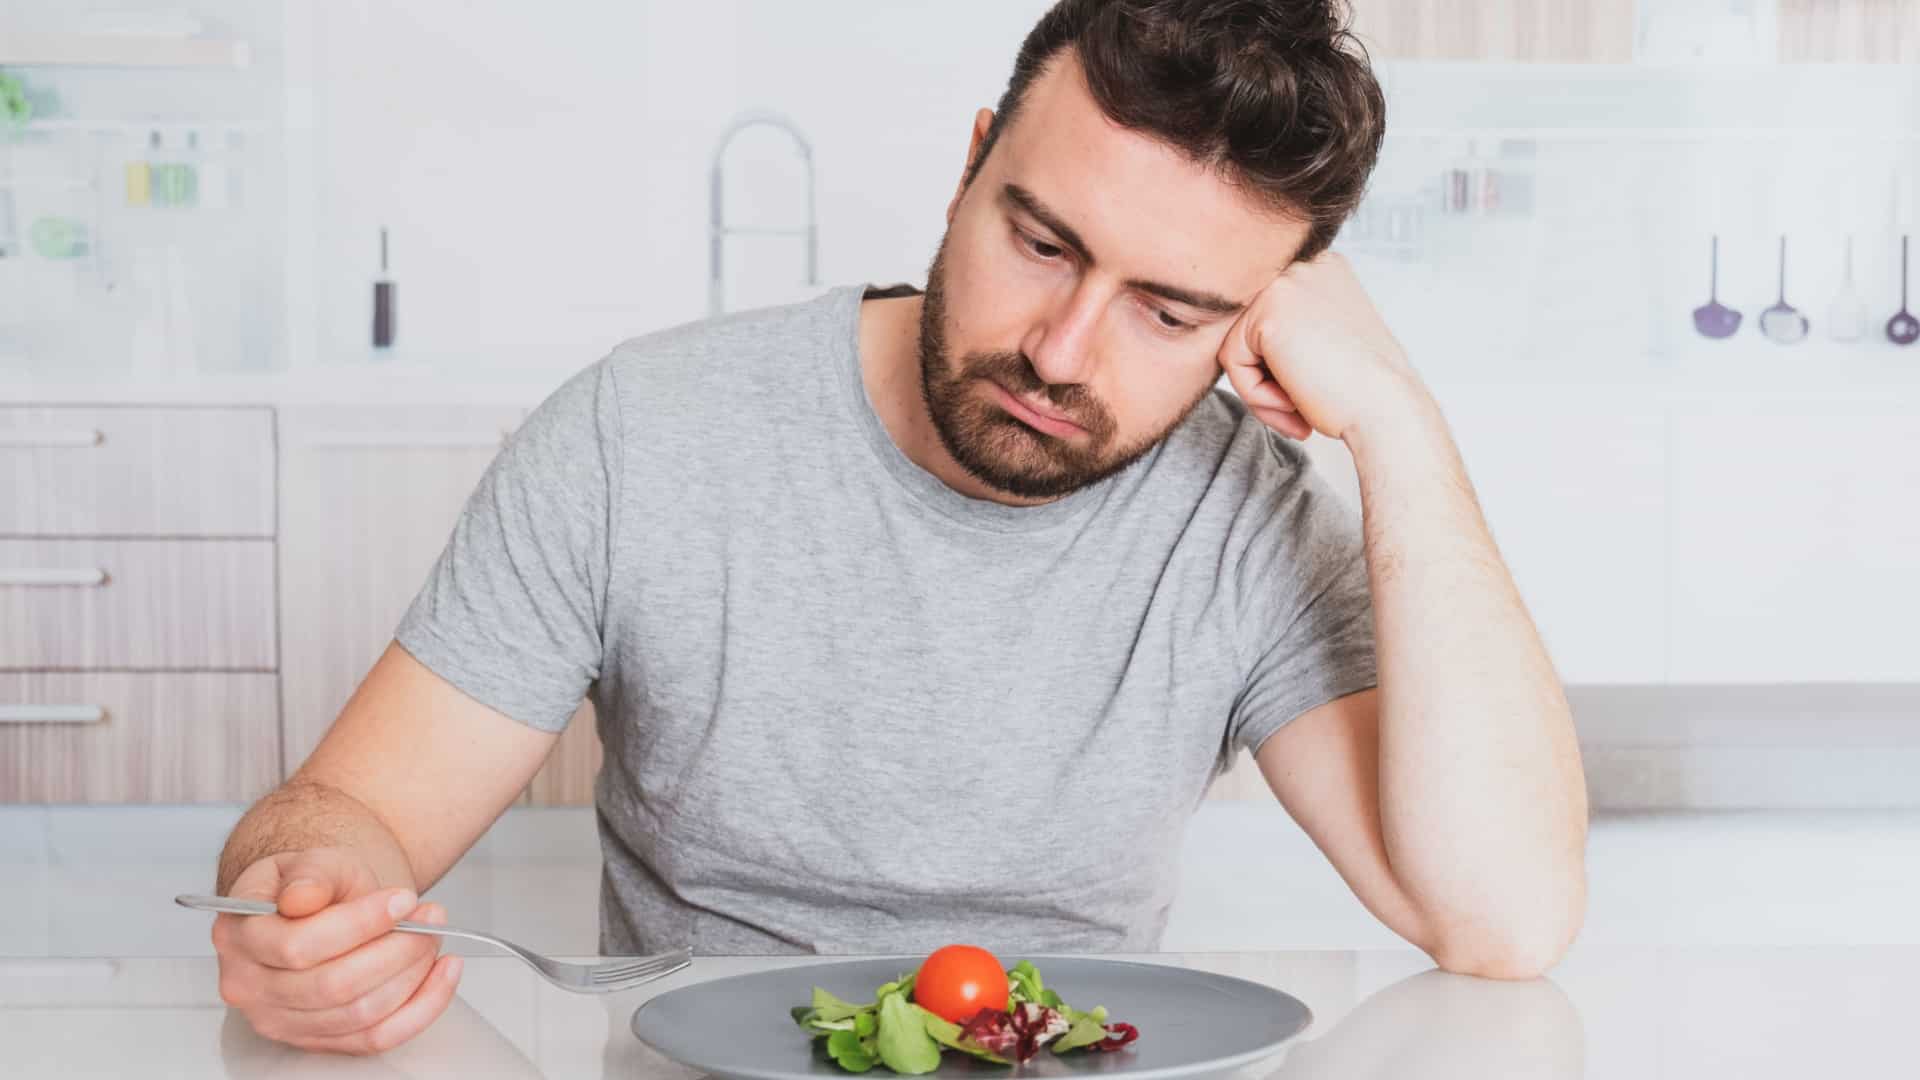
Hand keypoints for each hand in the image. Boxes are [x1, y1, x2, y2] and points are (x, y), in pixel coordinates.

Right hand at [212, 847, 462, 1054]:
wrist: (319, 907)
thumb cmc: (316, 885)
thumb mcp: (314, 860)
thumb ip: (311, 873)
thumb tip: (302, 897)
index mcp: (238, 934)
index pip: (298, 945)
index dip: (361, 924)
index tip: (404, 899)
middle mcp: (248, 986)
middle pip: (333, 986)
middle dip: (396, 950)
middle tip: (431, 917)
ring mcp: (279, 1021)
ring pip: (359, 1014)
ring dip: (412, 974)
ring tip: (432, 935)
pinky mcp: (315, 1041)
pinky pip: (376, 1038)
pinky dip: (421, 1008)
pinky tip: (443, 973)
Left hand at [1217, 252, 1425, 442]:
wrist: (1388, 412)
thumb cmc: (1365, 390)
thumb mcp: (1329, 342)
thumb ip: (1294, 331)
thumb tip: (1249, 343)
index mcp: (1324, 270)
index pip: (1272, 318)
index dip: (1283, 366)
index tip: (1312, 392)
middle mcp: (1305, 267)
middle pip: (1252, 329)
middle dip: (1268, 377)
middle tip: (1300, 410)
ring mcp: (1285, 285)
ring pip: (1238, 346)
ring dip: (1262, 389)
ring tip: (1299, 409)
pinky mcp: (1267, 315)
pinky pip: (1232, 361)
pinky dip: (1255, 394)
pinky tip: (1293, 404)